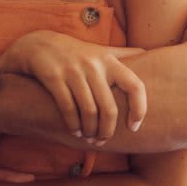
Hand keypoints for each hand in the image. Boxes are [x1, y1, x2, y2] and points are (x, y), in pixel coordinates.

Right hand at [0, 30, 146, 142]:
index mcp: (109, 61)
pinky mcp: (54, 77)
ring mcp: (73, 71)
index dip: (139, 109)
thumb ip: (123, 54)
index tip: (134, 127)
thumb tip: (148, 54)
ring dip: (89, 130)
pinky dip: (72, 125)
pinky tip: (74, 131)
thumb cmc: (75, 53)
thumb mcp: (100, 50)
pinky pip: (67, 108)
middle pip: (109, 107)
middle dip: (107, 130)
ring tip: (88, 138)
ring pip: (88, 111)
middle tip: (103, 140)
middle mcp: (93, 65)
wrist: (38, 45)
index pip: (135, 86)